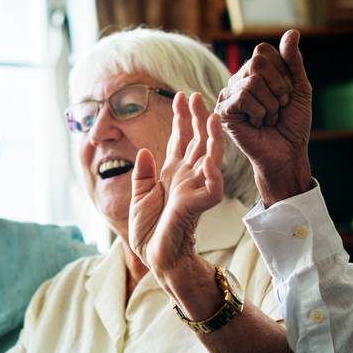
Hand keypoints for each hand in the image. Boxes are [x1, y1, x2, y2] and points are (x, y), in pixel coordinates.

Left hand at [129, 93, 223, 294]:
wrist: (156, 257)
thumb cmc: (149, 232)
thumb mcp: (139, 198)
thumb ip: (143, 175)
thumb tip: (144, 151)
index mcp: (172, 174)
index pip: (179, 140)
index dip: (180, 119)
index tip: (180, 97)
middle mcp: (187, 177)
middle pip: (196, 141)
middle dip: (196, 118)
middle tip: (196, 95)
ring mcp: (196, 189)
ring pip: (210, 157)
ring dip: (212, 136)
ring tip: (211, 115)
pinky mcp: (201, 204)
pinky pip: (212, 184)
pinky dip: (213, 169)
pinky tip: (212, 153)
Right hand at [214, 30, 312, 205]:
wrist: (287, 153)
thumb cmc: (293, 123)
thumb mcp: (300, 88)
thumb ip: (293, 61)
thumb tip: (292, 32)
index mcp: (255, 71)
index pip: (264, 51)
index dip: (283, 72)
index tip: (288, 93)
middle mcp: (239, 79)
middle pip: (257, 62)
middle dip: (278, 87)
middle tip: (280, 107)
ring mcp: (229, 94)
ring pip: (253, 82)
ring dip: (271, 105)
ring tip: (269, 118)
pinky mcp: (223, 111)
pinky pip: (243, 98)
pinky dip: (260, 113)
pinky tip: (258, 125)